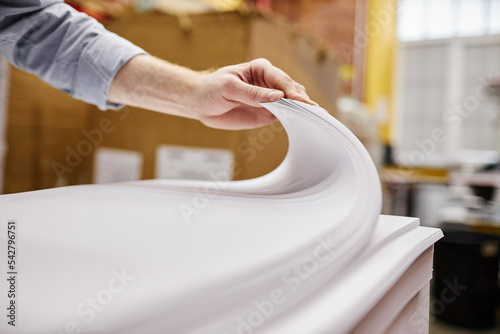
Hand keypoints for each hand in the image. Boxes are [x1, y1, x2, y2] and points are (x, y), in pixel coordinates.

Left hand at [108, 55, 316, 129]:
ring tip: (316, 116)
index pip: (281, 80)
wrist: (200, 104)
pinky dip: (295, 118)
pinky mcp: (267, 113)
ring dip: (303, 109)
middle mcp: (269, 83)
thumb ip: (253, 94)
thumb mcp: (229, 88)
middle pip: (292, 90)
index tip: (301, 100)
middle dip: (303, 99)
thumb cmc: (211, 89)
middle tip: (314, 110)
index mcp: (261, 69)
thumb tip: (277, 96)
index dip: (292, 91)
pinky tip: (305, 122)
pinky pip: (285, 115)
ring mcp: (270, 99)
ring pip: (292, 102)